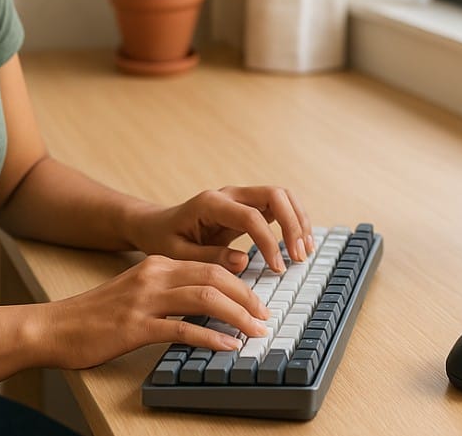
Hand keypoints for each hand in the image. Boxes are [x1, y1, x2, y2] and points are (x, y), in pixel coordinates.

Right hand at [38, 254, 270, 368]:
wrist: (54, 327)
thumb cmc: (95, 316)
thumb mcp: (136, 293)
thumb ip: (168, 294)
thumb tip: (206, 306)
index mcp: (157, 265)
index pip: (210, 266)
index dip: (241, 284)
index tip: (257, 303)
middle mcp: (154, 275)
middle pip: (215, 277)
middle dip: (247, 297)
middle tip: (265, 316)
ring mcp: (145, 300)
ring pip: (206, 298)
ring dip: (238, 316)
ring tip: (255, 331)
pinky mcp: (136, 326)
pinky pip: (184, 329)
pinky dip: (212, 337)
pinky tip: (227, 346)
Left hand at [130, 185, 313, 273]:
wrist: (157, 225)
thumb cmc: (164, 239)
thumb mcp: (177, 254)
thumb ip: (209, 258)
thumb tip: (243, 262)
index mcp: (210, 203)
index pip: (251, 216)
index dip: (268, 242)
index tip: (277, 268)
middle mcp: (229, 194)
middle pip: (274, 195)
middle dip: (293, 224)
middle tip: (299, 256)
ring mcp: (240, 197)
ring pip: (282, 196)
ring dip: (298, 220)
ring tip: (304, 251)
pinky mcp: (247, 206)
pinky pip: (278, 206)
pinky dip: (293, 221)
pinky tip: (299, 244)